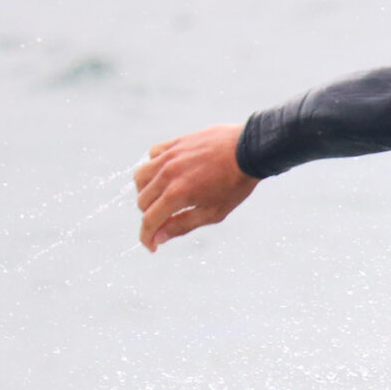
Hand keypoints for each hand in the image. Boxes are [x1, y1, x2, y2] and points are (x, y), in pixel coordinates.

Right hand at [134, 124, 256, 250]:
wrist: (250, 150)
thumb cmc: (235, 184)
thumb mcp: (213, 213)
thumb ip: (182, 225)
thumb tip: (158, 238)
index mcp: (177, 194)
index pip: (150, 220)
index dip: (147, 237)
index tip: (151, 246)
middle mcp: (167, 174)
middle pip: (142, 201)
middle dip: (151, 216)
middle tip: (166, 220)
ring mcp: (169, 156)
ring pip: (140, 178)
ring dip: (146, 192)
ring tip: (162, 198)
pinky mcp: (174, 143)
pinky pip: (151, 155)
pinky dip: (153, 167)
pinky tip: (166, 174)